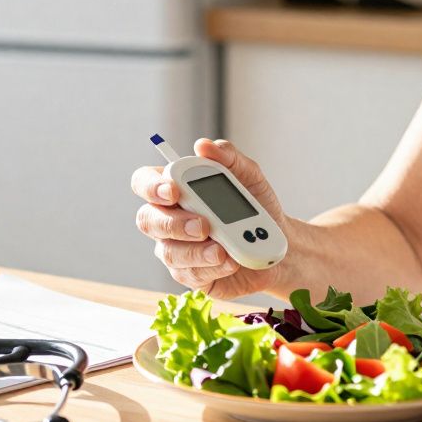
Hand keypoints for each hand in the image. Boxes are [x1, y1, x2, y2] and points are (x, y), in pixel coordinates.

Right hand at [131, 139, 290, 298]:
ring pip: (168, 252)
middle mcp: (169, 220)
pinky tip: (231, 261)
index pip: (144, 182)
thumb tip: (203, 146)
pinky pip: (190, 274)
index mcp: (176, 190)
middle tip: (203, 226)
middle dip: (172, 223)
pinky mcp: (191, 275)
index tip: (175, 190)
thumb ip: (228, 158)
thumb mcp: (250, 177)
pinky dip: (212, 267)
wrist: (276, 244)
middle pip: (147, 220)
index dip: (151, 186)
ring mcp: (178, 250)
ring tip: (223, 249)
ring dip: (195, 251)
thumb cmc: (257, 206)